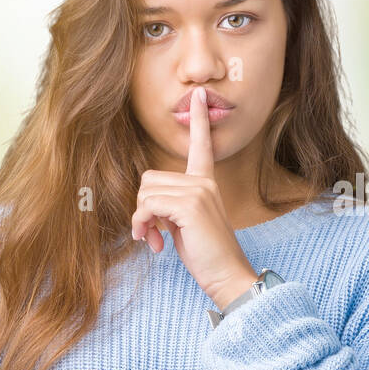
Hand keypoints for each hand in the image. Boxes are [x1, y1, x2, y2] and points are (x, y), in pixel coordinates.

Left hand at [131, 86, 258, 309]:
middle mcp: (203, 182)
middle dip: (142, 208)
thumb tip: (147, 208)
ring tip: (155, 239)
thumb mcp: (187, 224)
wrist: (227, 275)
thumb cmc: (207, 254)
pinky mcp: (189, 205)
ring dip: (141, 220)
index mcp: (206, 183)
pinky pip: (148, 206)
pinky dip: (143, 225)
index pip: (201, 146)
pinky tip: (155, 243)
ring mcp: (198, 191)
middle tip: (152, 231)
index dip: (198, 120)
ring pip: (145, 193)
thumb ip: (172, 206)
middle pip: (149, 178)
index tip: (198, 94)